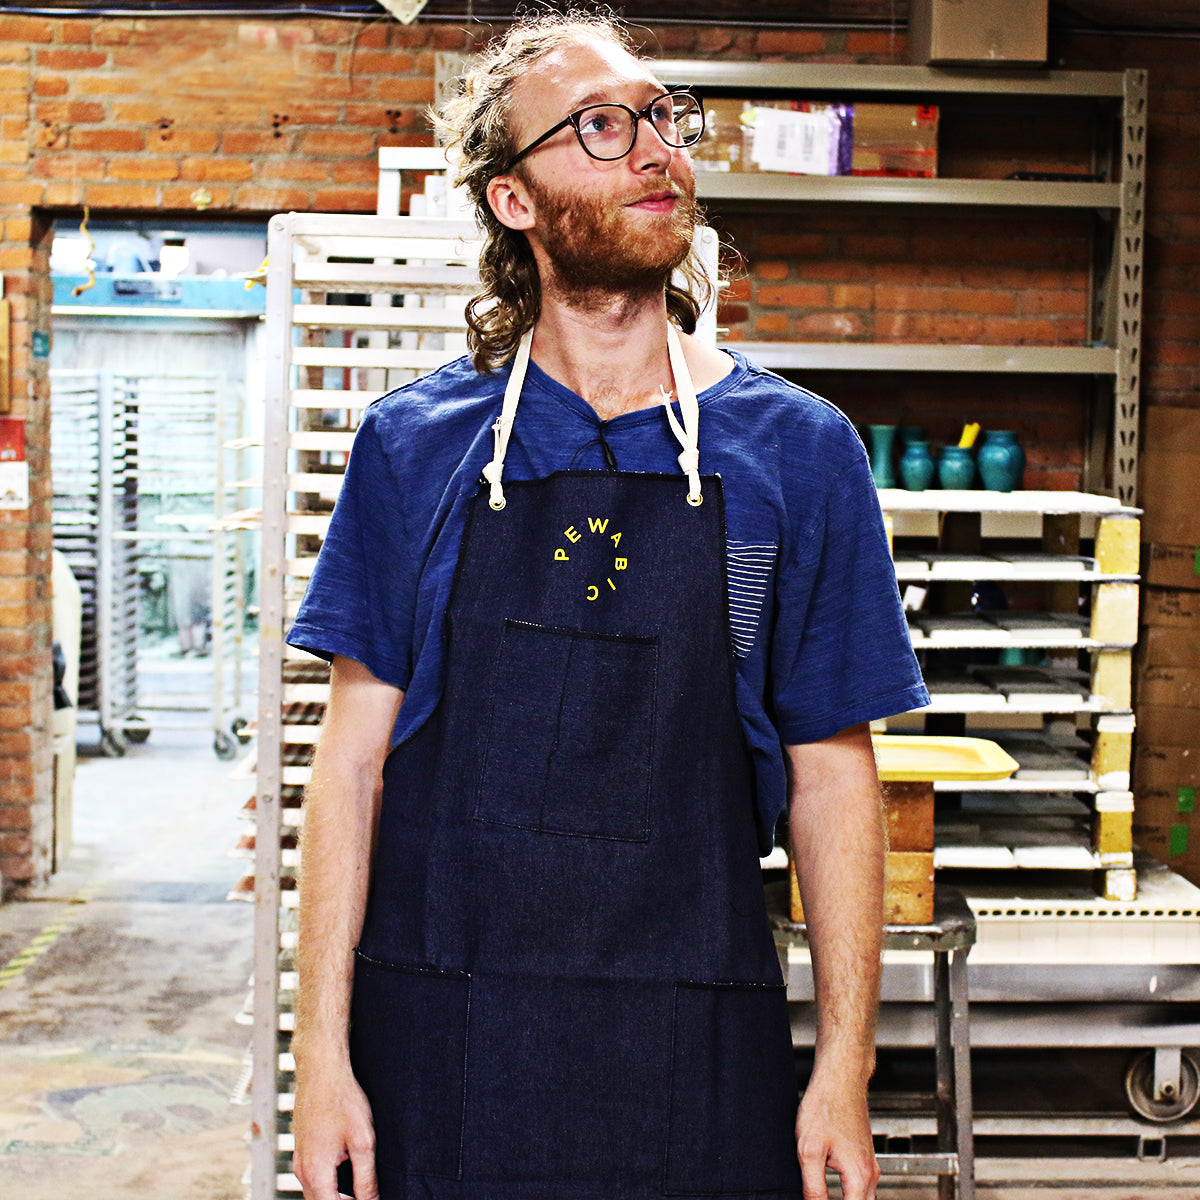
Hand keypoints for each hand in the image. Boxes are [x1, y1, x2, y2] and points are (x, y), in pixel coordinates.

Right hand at [291, 1059, 377, 1199]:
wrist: (321, 1070)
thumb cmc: (342, 1100)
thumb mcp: (363, 1141)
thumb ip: (366, 1179)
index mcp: (316, 1173)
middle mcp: (302, 1171)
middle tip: (368, 1195)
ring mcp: (300, 1160)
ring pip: (317, 1193)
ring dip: (336, 1196)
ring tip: (361, 1188)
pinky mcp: (303, 1150)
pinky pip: (314, 1178)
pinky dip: (330, 1184)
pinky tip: (349, 1173)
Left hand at [795, 1073, 879, 1199]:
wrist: (840, 1078)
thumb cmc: (825, 1106)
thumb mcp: (809, 1150)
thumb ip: (813, 1188)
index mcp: (859, 1177)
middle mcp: (870, 1174)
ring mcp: (869, 1165)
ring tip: (821, 1197)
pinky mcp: (864, 1157)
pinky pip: (862, 1188)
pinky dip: (851, 1196)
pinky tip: (832, 1193)